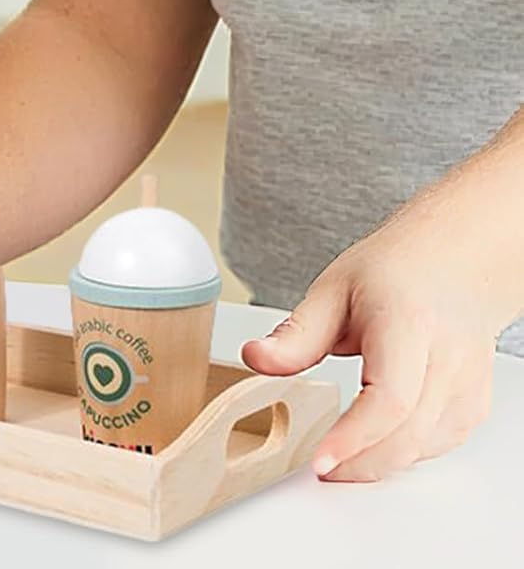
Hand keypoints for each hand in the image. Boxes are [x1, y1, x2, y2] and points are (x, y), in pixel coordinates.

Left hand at [241, 205, 498, 481]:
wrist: (452, 261)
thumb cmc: (394, 272)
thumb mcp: (332, 289)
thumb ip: (296, 333)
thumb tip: (255, 357)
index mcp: (409, 323)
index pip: (390, 398)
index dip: (356, 437)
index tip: (321, 459)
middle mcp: (448, 357)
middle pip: (409, 434)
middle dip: (361, 462)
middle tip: (320, 467)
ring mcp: (468, 384)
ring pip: (426, 447)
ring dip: (381, 462)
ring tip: (339, 455)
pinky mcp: (474, 404)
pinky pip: (438, 444)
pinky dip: (404, 452)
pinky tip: (374, 443)